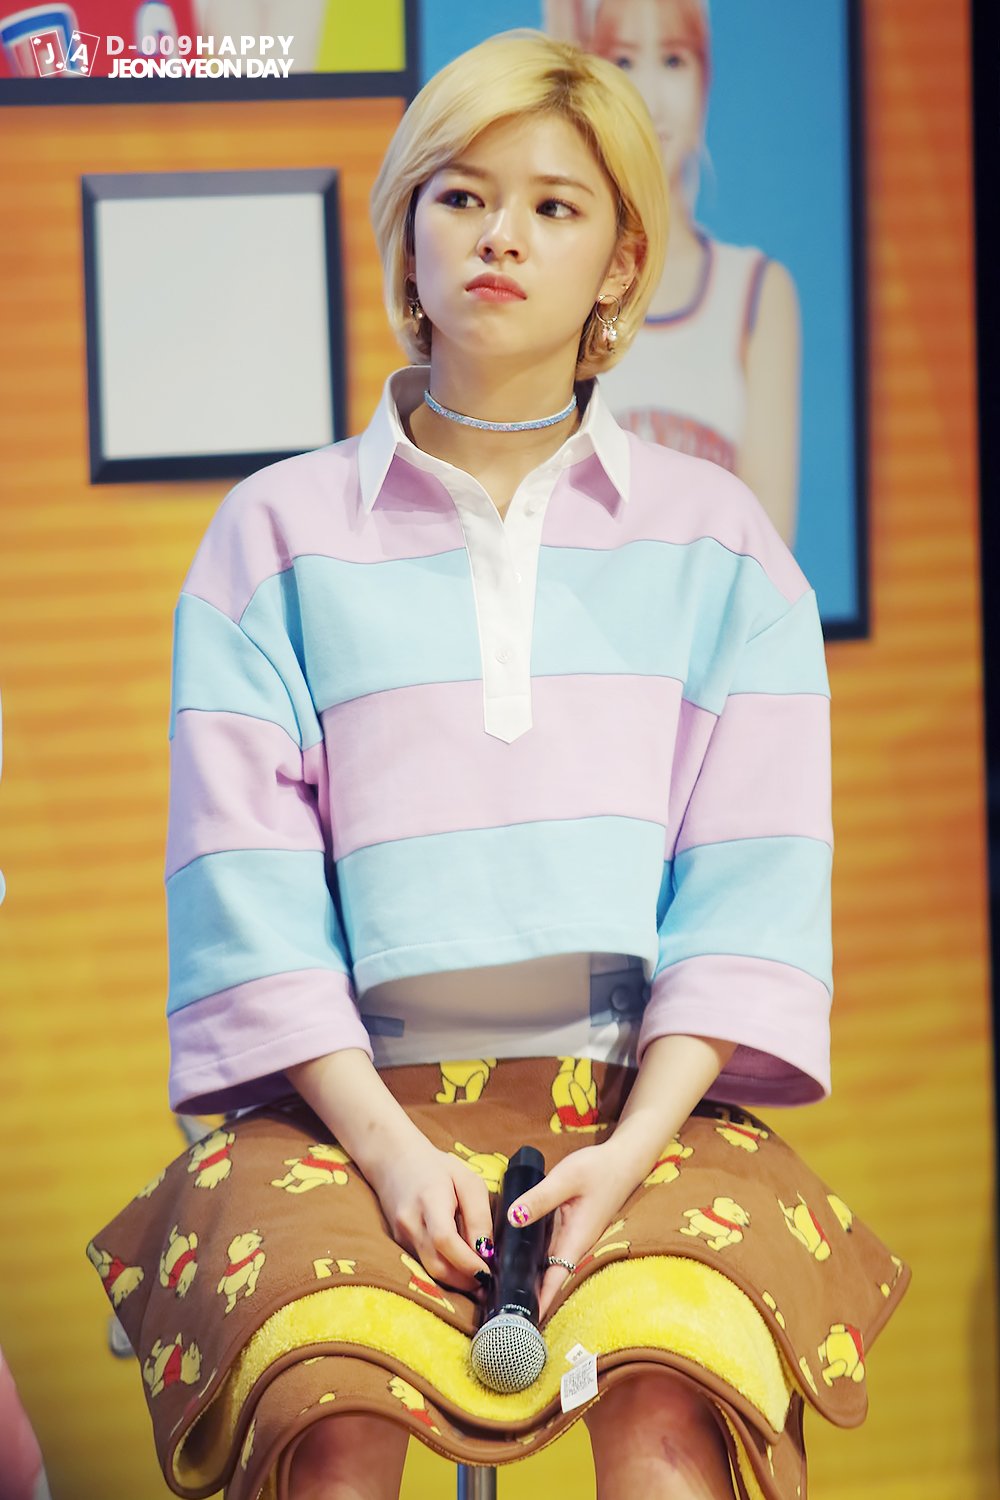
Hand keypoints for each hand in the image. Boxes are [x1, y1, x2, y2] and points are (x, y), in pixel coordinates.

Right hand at [366, 1135, 494, 1296]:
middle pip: (437, 1265)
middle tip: (489, 1282)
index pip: (445, 1239)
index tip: (489, 1271)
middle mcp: (410, 1222)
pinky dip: (445, 1270)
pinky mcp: (400, 1243)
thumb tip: (487, 1252)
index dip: (468, 1262)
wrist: (393, 1160)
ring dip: (456, 1280)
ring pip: (430, 1270)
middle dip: (465, 1280)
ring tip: (478, 1277)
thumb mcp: (467, 1180)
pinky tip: (460, 1266)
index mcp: (430, 1199)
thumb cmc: (436, 1167)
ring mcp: (401, 1235)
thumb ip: (479, 1215)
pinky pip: (424, 1264)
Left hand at [506, 1141, 642, 1321]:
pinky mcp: (567, 1228)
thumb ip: (540, 1198)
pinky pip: (547, 1249)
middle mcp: (573, 1245)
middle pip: (548, 1278)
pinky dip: (531, 1257)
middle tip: (497, 1311)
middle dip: (526, 1295)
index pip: (554, 1281)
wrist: (623, 1160)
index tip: (519, 1323)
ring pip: (546, 1264)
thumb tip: (512, 1219)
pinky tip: (511, 1258)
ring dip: (527, 1277)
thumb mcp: (566, 1178)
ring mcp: (571, 1237)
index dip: (538, 1302)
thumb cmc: (598, 1169)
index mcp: (575, 1240)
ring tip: (497, 1291)